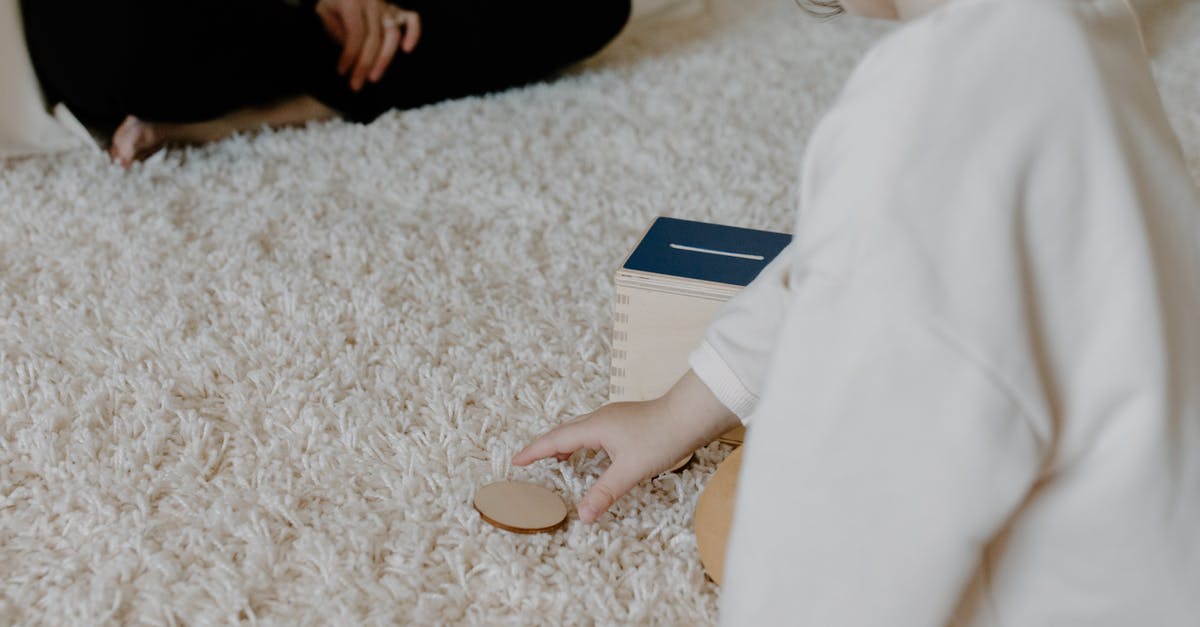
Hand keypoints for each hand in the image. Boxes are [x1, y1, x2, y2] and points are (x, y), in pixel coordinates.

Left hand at [316, 0, 421, 90]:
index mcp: (353, 1)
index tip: (342, 72)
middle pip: (375, 38)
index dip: (350, 55)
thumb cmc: (331, 3)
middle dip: (365, 64)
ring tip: (374, 77)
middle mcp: (373, 1)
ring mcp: (387, 5)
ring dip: (384, 59)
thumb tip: (352, 53)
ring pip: (393, 34)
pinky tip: (406, 49)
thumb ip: (337, 31)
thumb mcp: (324, 14)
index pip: (356, 33)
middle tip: (356, 84)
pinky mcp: (396, 10)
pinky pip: (412, 19)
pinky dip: (413, 33)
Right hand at [513, 371, 739, 522]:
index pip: (555, 440)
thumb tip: (582, 515)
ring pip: (580, 429)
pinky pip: (595, 430)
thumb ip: (604, 493)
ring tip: (558, 458)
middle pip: (564, 431)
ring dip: (565, 443)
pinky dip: (584, 442)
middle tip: (529, 460)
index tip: (516, 460)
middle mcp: (600, 418)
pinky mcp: (627, 421)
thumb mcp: (630, 470)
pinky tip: (594, 451)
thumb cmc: (662, 436)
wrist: (690, 415)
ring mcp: (614, 418)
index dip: (534, 451)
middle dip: (545, 446)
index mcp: (595, 427)